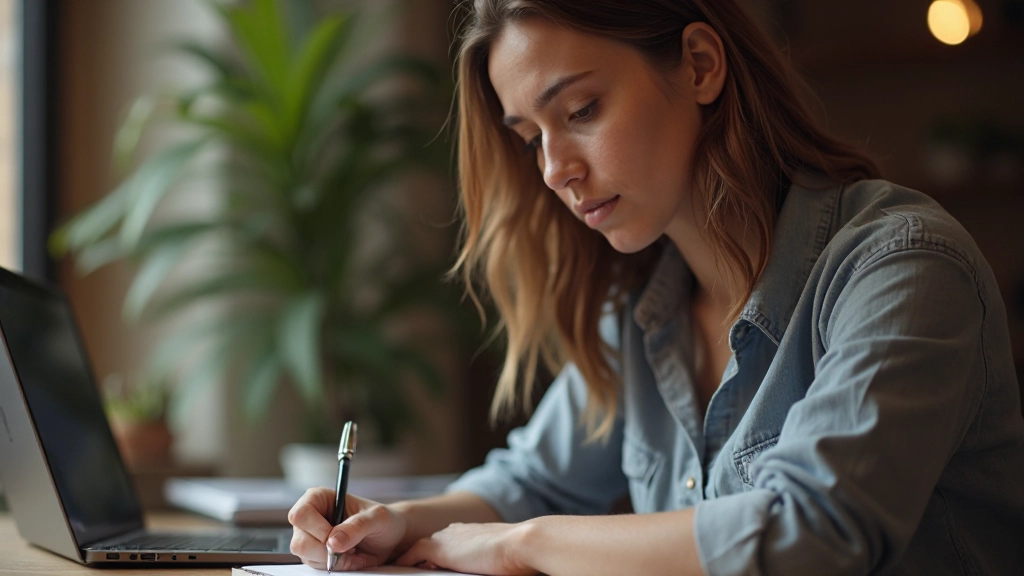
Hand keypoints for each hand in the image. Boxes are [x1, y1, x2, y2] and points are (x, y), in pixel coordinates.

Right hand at [287, 487, 406, 570]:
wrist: (391, 537)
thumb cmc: (384, 520)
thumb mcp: (377, 518)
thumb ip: (357, 526)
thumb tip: (333, 542)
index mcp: (319, 498)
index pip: (301, 515)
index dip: (318, 530)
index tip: (337, 538)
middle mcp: (311, 517)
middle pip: (299, 541)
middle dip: (326, 551)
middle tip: (350, 549)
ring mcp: (311, 537)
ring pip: (306, 557)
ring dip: (334, 561)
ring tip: (354, 551)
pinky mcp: (316, 554)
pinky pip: (317, 567)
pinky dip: (337, 567)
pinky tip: (351, 558)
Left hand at [395, 521, 537, 575]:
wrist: (521, 543)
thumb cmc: (520, 554)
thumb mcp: (500, 558)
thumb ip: (489, 560)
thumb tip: (493, 567)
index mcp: (471, 533)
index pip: (448, 544)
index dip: (440, 555)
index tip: (432, 565)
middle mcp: (456, 532)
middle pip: (431, 545)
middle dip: (421, 556)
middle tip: (410, 567)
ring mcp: (447, 538)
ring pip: (420, 549)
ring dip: (412, 559)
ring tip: (401, 570)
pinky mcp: (440, 548)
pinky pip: (413, 555)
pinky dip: (404, 562)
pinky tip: (398, 570)